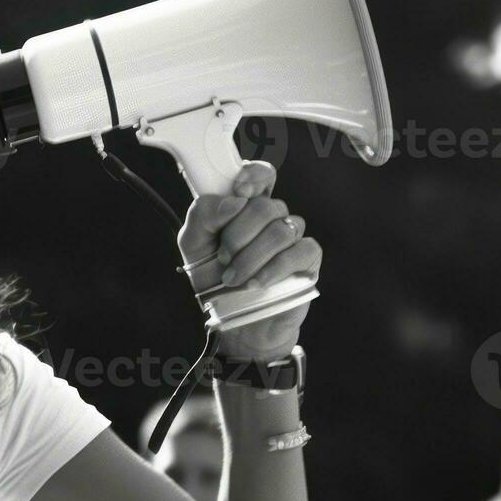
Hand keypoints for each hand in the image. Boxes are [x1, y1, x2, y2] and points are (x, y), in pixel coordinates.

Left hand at [177, 160, 321, 362]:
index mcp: (245, 207)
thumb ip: (203, 215)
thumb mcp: (194, 246)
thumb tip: (233, 200)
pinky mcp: (307, 262)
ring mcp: (291, 238)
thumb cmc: (214, 281)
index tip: (240, 190)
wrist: (236, 325)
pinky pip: (299, 251)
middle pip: (265, 206)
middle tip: (223, 258)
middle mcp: (272, 218)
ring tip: (235, 279)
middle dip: (238, 234)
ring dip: (251, 257)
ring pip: (280, 230)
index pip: (261, 175)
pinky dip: (274, 268)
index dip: (255, 176)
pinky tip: (258, 284)